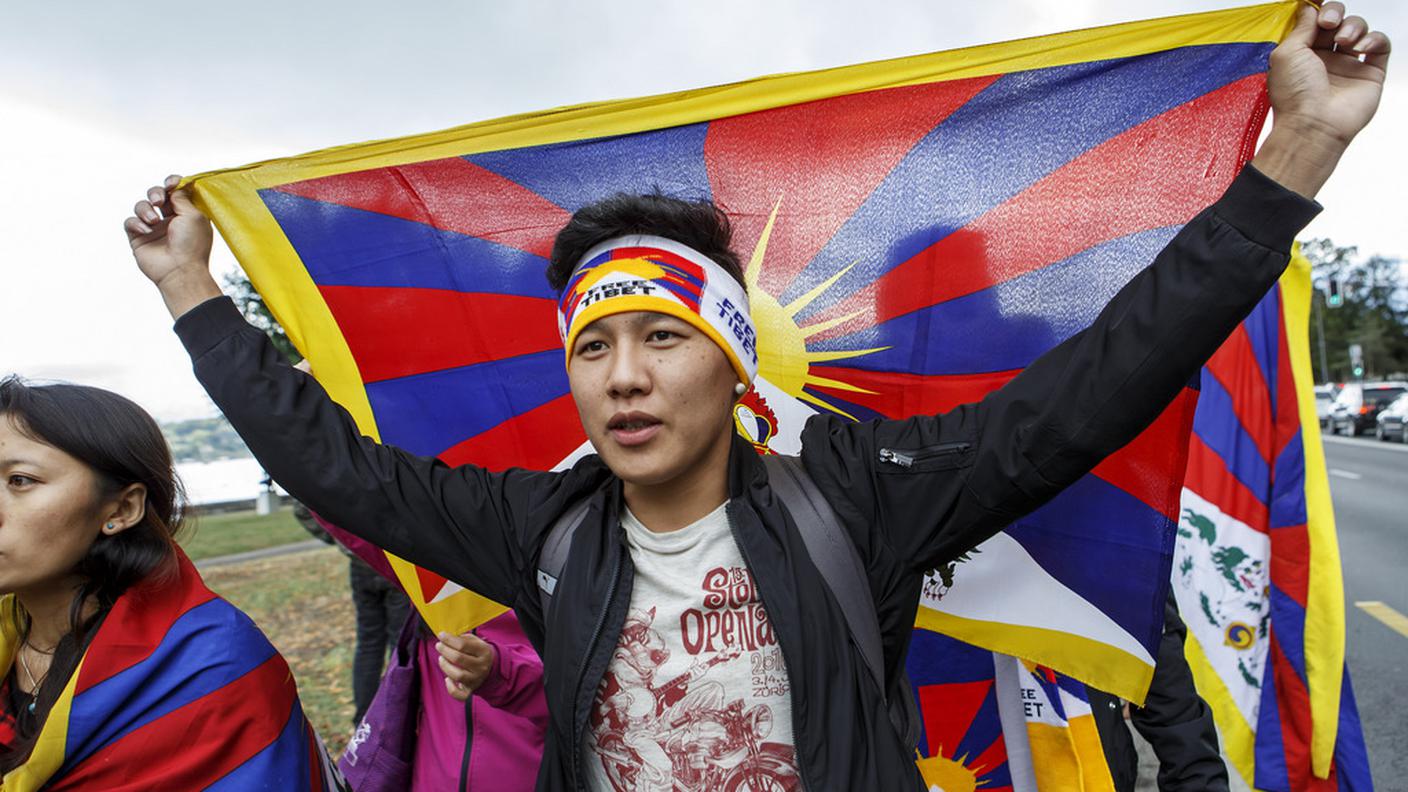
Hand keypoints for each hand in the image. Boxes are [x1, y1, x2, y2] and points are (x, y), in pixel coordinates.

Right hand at [123, 175, 221, 317]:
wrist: (180, 270)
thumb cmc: (192, 245)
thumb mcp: (193, 215)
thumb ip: (182, 197)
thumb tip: (176, 186)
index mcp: (186, 214)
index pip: (176, 192)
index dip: (172, 183)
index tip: (172, 183)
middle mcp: (169, 219)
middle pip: (156, 194)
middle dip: (156, 193)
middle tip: (159, 201)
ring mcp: (153, 228)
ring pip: (141, 205)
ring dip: (145, 209)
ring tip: (154, 222)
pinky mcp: (139, 237)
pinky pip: (130, 221)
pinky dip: (136, 222)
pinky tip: (146, 230)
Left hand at [436, 631, 495, 701]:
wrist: (491, 668)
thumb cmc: (478, 652)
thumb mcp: (475, 642)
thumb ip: (462, 639)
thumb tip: (446, 638)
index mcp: (484, 651)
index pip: (463, 645)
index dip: (449, 640)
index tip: (441, 635)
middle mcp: (481, 666)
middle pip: (458, 658)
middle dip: (445, 650)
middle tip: (439, 646)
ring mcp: (476, 679)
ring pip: (457, 675)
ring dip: (445, 666)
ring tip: (441, 659)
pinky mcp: (471, 690)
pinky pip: (459, 694)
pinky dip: (451, 688)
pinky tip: (447, 679)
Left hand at [1253, 3, 1390, 197]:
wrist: (1314, 126)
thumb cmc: (1295, 95)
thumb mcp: (1286, 53)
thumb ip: (1301, 27)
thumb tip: (1309, 7)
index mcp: (1301, 54)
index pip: (1313, 22)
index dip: (1318, 10)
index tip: (1318, 2)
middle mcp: (1324, 58)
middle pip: (1337, 21)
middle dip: (1335, 14)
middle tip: (1329, 23)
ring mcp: (1347, 65)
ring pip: (1358, 29)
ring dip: (1353, 26)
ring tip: (1344, 40)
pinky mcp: (1369, 73)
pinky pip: (1379, 45)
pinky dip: (1373, 39)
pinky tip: (1361, 47)